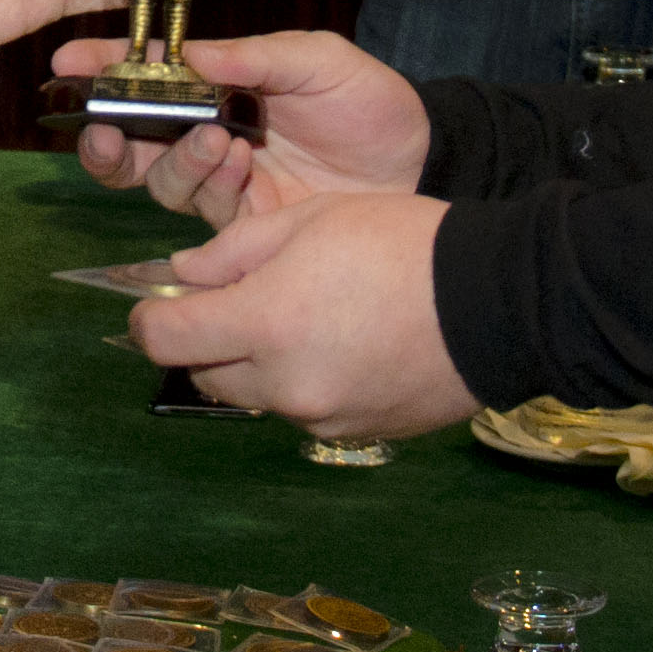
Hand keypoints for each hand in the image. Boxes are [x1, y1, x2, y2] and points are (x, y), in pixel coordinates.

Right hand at [52, 26, 428, 230]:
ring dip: (177, 159)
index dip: (104, 72)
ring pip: (162, 183)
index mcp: (218, 90)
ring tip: (220, 141)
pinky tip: (241, 168)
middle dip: (107, 138)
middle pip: (131, 146)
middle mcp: (209, 138)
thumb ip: (256, 56)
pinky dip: (212, 188)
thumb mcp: (319, 62)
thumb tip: (190, 54)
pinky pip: (206, 214)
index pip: (147, 81)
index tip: (67, 65)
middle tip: (109, 129)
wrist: (424, 165)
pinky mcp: (246, 229)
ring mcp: (225, 186)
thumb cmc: (370, 106)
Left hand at [129, 189, 479, 442]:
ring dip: (256, 361)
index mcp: (266, 323)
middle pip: (205, 375)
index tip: (158, 302)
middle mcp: (286, 384)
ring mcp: (323, 417)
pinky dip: (304, 379)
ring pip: (256, 394)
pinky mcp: (358, 433)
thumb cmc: (404, 242)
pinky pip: (306, 408)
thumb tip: (183, 274)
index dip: (150, 319)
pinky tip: (342, 342)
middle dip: (205, 340)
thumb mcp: (311, 218)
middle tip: (235, 300)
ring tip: (303, 315)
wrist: (502, 302)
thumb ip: (233, 250)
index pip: (165, 340)